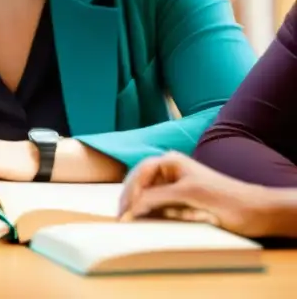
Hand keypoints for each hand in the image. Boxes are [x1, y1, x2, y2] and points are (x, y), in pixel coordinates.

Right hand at [118, 151, 273, 237]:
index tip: (124, 212)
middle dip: (134, 200)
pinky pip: (159, 204)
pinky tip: (152, 218)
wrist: (255, 211)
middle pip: (140, 182)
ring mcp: (174, 183)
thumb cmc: (224, 199)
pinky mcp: (179, 198)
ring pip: (148, 194)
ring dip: (145, 206)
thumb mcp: (187, 196)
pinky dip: (155, 212)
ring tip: (137, 219)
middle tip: (124, 219)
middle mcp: (169, 169)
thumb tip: (130, 207)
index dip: (129, 192)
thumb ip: (157, 198)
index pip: (140, 172)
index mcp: (170, 160)